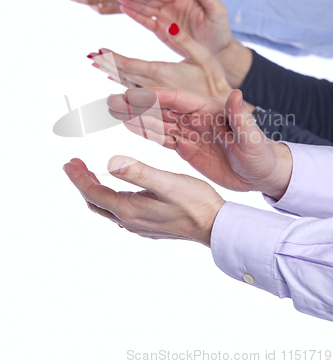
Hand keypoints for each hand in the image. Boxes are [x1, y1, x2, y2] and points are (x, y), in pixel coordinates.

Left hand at [63, 157, 224, 246]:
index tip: (68, 163)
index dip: (78, 177)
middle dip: (82, 182)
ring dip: (96, 190)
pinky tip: (118, 189)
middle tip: (75, 165)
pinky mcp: (148, 225)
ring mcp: (138, 225)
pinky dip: (110, 197)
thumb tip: (110, 163)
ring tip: (91, 173)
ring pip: (107, 207)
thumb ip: (138, 173)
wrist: (215, 226)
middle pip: (96, 202)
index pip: (93, 193)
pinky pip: (120, 212)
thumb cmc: (195, 203)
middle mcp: (130, 220)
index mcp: (130, 209)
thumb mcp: (167, 183)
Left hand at [87, 23, 235, 102]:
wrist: (221, 110)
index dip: (111, 58)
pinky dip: (123, 85)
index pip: (129, 65)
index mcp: (163, 73)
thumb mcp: (204, 56)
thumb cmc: (215, 80)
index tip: (97, 51)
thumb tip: (169, 24)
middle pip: (123, 75)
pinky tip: (116, 81)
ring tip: (97, 65)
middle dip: (107, 65)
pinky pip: (136, 94)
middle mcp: (155, 87)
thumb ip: (185, 41)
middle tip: (91, 57)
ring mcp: (156, 97)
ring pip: (128, 85)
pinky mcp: (160, 102)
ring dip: (111, 75)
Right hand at [107, 89, 292, 198]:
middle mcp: (196, 118)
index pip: (177, 100)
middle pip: (161, 109)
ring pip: (158, 122)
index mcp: (209, 111)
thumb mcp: (251, 138)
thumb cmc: (261, 154)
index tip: (131, 96)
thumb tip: (236, 94)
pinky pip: (163, 138)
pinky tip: (131, 127)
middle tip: (111, 101)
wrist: (263, 174)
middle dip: (136, 105)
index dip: (153, 97)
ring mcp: (190, 132)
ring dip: (136, 117)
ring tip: (113, 112)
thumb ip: (240, 117)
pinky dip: (146, 133)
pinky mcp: (188, 148)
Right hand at [111, 0, 252, 86]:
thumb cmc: (220, 30)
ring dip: (129, 1)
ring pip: (144, 7)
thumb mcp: (217, 11)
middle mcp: (172, 4)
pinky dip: (134, 15)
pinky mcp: (162, 30)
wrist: (218, 51)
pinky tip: (122, 7)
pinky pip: (146, 20)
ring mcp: (166, 16)